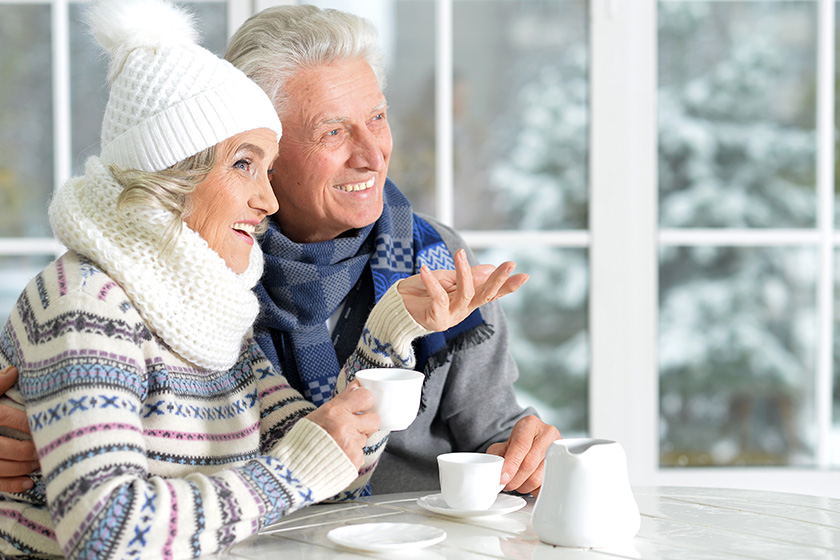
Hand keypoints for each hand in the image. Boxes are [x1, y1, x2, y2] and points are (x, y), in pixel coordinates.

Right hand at [0, 366, 38, 492]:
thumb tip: (14, 371)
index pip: (8, 419)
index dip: (29, 423)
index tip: (48, 422)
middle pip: (9, 448)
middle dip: (32, 449)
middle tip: (48, 445)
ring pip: (3, 467)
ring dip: (26, 467)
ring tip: (42, 460)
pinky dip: (12, 484)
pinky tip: (28, 481)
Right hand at [305, 381, 378, 468]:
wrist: (295, 469)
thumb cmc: (304, 439)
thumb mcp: (320, 413)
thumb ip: (342, 400)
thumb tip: (356, 386)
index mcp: (335, 411)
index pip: (365, 396)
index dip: (365, 400)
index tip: (361, 404)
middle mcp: (346, 427)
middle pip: (374, 419)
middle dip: (367, 422)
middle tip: (355, 425)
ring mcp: (352, 445)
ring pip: (366, 438)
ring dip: (356, 439)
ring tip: (339, 443)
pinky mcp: (355, 461)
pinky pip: (360, 454)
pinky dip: (352, 455)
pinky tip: (338, 455)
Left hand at [398, 249, 528, 331]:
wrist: (397, 307)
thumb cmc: (421, 292)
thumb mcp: (445, 279)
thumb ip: (466, 276)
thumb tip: (489, 269)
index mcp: (468, 300)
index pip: (491, 292)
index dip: (508, 286)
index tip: (524, 275)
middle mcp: (463, 310)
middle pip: (485, 295)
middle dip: (498, 280)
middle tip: (509, 265)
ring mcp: (451, 316)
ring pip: (465, 294)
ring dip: (464, 272)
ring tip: (459, 254)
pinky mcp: (436, 318)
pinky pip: (438, 297)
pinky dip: (431, 281)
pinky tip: (426, 269)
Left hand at [486, 415, 560, 495]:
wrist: (534, 441)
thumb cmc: (518, 443)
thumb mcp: (504, 443)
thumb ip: (496, 455)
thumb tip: (495, 471)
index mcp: (530, 424)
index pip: (521, 445)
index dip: (511, 464)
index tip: (502, 478)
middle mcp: (547, 433)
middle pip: (530, 463)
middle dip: (514, 479)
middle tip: (505, 484)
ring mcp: (559, 449)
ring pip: (538, 477)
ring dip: (523, 485)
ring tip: (516, 483)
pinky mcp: (564, 465)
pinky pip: (547, 484)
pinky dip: (534, 489)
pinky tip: (528, 484)